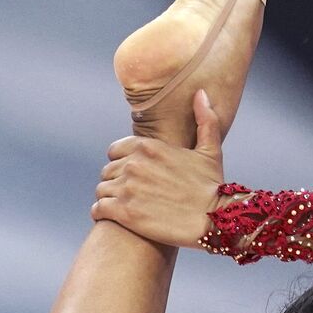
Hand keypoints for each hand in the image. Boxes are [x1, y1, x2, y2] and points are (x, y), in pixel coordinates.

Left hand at [91, 89, 225, 246]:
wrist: (213, 219)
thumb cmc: (212, 186)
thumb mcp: (210, 149)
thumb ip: (204, 119)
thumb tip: (200, 94)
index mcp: (148, 146)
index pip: (115, 150)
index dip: (122, 163)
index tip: (131, 175)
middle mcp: (134, 164)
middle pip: (107, 171)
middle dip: (116, 182)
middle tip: (129, 195)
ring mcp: (127, 188)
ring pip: (101, 190)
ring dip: (109, 198)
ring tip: (122, 207)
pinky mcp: (124, 212)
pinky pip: (98, 208)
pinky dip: (103, 213)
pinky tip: (114, 217)